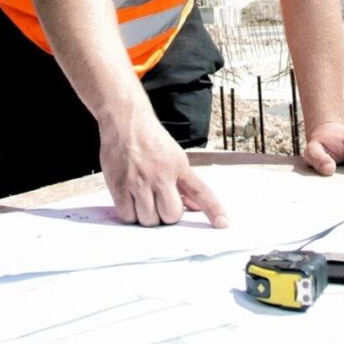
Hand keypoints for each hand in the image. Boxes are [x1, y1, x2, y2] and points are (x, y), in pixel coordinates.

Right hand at [98, 114, 228, 228]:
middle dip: (166, 216)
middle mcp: (161, 175)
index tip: (223, 224)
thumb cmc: (150, 139)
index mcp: (179, 167)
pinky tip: (130, 200)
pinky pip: (128, 215)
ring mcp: (139, 181)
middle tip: (159, 203)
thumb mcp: (174, 156)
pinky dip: (129, 213)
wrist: (125, 120)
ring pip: (149, 219)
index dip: (213, 209)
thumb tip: (195, 207)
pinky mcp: (119, 185)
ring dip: (146, 215)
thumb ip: (184, 183)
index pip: (201, 192)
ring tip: (142, 198)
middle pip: (171, 215)